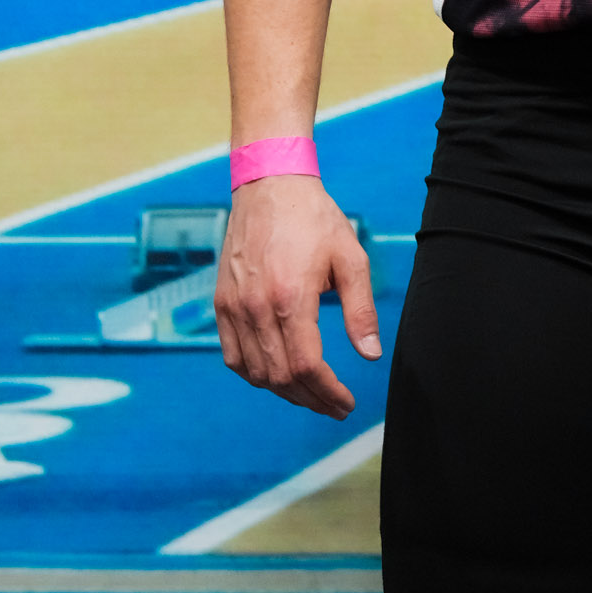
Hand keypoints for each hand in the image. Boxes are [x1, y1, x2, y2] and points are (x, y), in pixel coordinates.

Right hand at [214, 173, 382, 420]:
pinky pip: (232, 355)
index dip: (328, 393)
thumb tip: (370, 355)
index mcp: (291, 298)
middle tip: (334, 406)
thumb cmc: (314, 219)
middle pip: (280, 377)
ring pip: (254, 372)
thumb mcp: (351, 259)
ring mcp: (233, 307)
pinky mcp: (221, 303)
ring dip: (284, 391)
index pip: (306, 367)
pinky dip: (254, 374)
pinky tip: (277, 376)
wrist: (270, 186)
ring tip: (311, 394)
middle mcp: (256, 308)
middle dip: (310, 399)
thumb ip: (360, 311)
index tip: (346, 404)